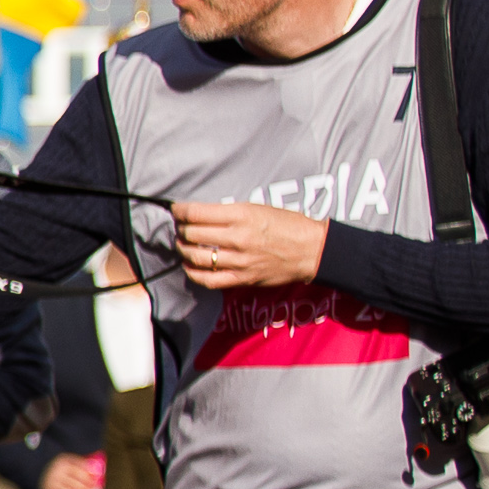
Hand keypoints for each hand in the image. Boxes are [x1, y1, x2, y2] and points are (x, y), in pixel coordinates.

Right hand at [37, 453, 104, 488]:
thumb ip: (82, 464)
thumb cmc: (55, 467)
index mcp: (63, 462)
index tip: (94, 482)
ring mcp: (53, 484)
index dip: (91, 478)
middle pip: (81, 484)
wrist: (33, 470)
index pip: (83, 472)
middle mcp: (58, 473)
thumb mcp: (67, 460)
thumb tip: (98, 471)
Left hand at [168, 199, 328, 290]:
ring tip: (183, 245)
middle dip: (180, 230)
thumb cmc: (287, 225)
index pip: (196, 213)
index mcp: (242, 215)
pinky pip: (208, 280)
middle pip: (191, 234)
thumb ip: (229, 213)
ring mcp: (239, 260)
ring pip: (195, 257)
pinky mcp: (243, 279)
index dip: (179, 211)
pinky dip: (193, 273)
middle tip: (180, 227)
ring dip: (183, 250)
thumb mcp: (258, 208)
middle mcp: (238, 237)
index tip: (176, 210)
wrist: (313, 250)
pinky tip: (190, 266)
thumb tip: (199, 214)